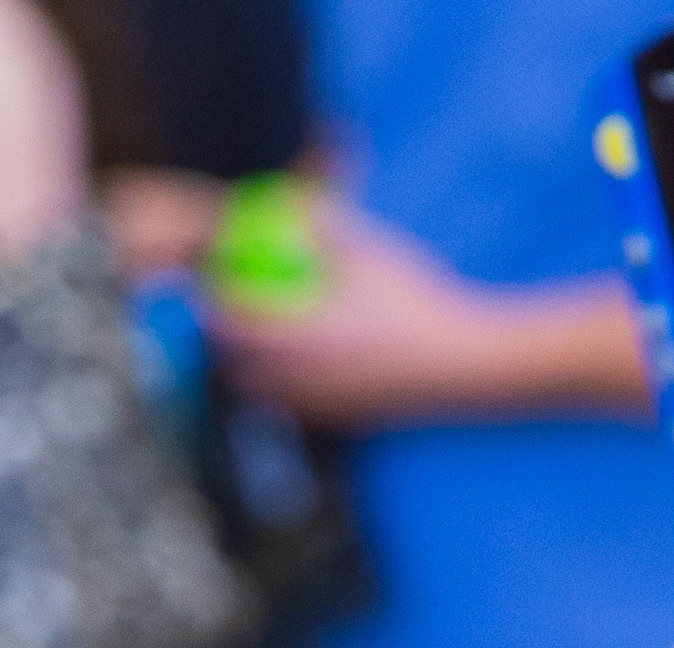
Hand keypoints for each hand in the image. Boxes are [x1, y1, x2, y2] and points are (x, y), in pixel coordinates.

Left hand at [209, 201, 648, 427]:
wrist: (463, 365)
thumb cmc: (419, 301)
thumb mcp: (372, 253)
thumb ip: (327, 227)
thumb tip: (293, 203)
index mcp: (300, 335)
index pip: (231, 320)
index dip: (212, 301)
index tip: (209, 281)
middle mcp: (300, 377)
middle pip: (232, 364)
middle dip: (220, 339)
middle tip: (221, 312)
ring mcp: (318, 404)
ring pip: (258, 391)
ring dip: (246, 366)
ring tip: (253, 339)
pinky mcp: (338, 418)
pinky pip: (290, 405)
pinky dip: (280, 387)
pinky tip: (296, 364)